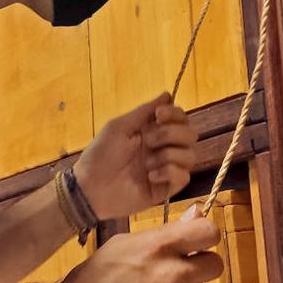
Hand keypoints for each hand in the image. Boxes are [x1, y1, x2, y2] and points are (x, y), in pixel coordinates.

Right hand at [56, 207, 222, 282]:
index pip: (209, 231)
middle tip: (179, 276)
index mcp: (158, 246)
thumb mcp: (123, 245)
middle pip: (216, 265)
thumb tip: (197, 213)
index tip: (196, 245)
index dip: (205, 237)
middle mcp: (173, 274)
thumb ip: (164, 233)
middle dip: (200, 269)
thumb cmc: (93, 278)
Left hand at [73, 93, 197, 220]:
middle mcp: (164, 148)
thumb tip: (167, 94)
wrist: (91, 188)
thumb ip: (144, 111)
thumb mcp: (119, 127)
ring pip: (191, 155)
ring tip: (147, 163)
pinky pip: (184, 177)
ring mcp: (166, 168)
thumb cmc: (101, 154)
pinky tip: (150, 177)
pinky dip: (169, 173)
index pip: (180, 118)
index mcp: (153, 131)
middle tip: (148, 141)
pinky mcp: (167, 188)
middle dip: (171, 134)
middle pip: (191, 134)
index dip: (175, 114)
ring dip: (169, 155)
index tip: (159, 115)